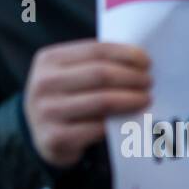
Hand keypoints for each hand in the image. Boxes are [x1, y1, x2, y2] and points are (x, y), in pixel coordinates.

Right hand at [23, 40, 151, 168]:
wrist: (39, 134)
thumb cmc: (64, 97)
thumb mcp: (69, 73)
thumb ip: (95, 63)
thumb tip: (139, 61)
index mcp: (49, 59)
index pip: (96, 50)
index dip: (126, 54)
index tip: (146, 61)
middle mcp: (44, 83)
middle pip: (100, 74)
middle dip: (131, 77)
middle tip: (149, 82)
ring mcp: (47, 111)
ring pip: (102, 101)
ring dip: (130, 99)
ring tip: (145, 99)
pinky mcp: (55, 138)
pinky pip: (98, 128)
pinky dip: (118, 123)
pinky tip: (130, 120)